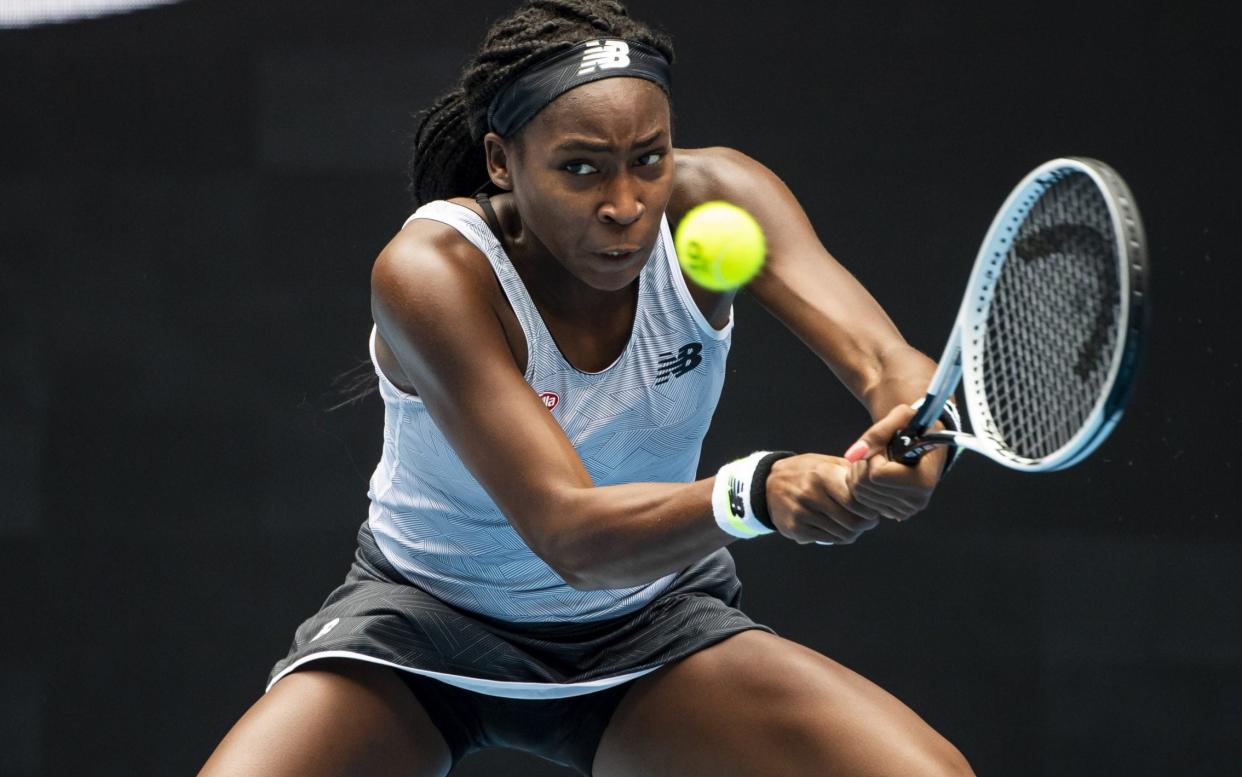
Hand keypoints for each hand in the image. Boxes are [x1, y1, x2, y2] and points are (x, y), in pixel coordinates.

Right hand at [764, 454, 881, 544]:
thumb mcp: (825, 462)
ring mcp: (801, 514)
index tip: (873, 509)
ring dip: (853, 533)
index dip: (869, 508)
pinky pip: (827, 539)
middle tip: (868, 521)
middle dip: (866, 524)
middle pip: (851, 521)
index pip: (855, 500)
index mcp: (821, 475)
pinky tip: (836, 528)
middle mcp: (810, 494)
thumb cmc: (805, 472)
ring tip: (853, 525)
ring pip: (841, 534)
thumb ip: (850, 472)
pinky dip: (837, 537)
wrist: (767, 484)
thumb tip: (877, 485)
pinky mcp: (795, 529)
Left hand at [842, 404, 945, 522]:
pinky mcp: (895, 513)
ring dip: (860, 473)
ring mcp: (906, 510)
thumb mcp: (902, 417)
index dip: (875, 457)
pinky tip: (875, 473)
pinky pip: (862, 501)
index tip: (886, 448)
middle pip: (865, 486)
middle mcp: (917, 501)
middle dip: (864, 464)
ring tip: (877, 460)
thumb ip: (877, 432)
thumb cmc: (916, 426)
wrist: (926, 442)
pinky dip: (862, 484)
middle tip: (878, 452)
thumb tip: (852, 455)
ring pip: (859, 495)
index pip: (877, 475)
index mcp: (924, 480)